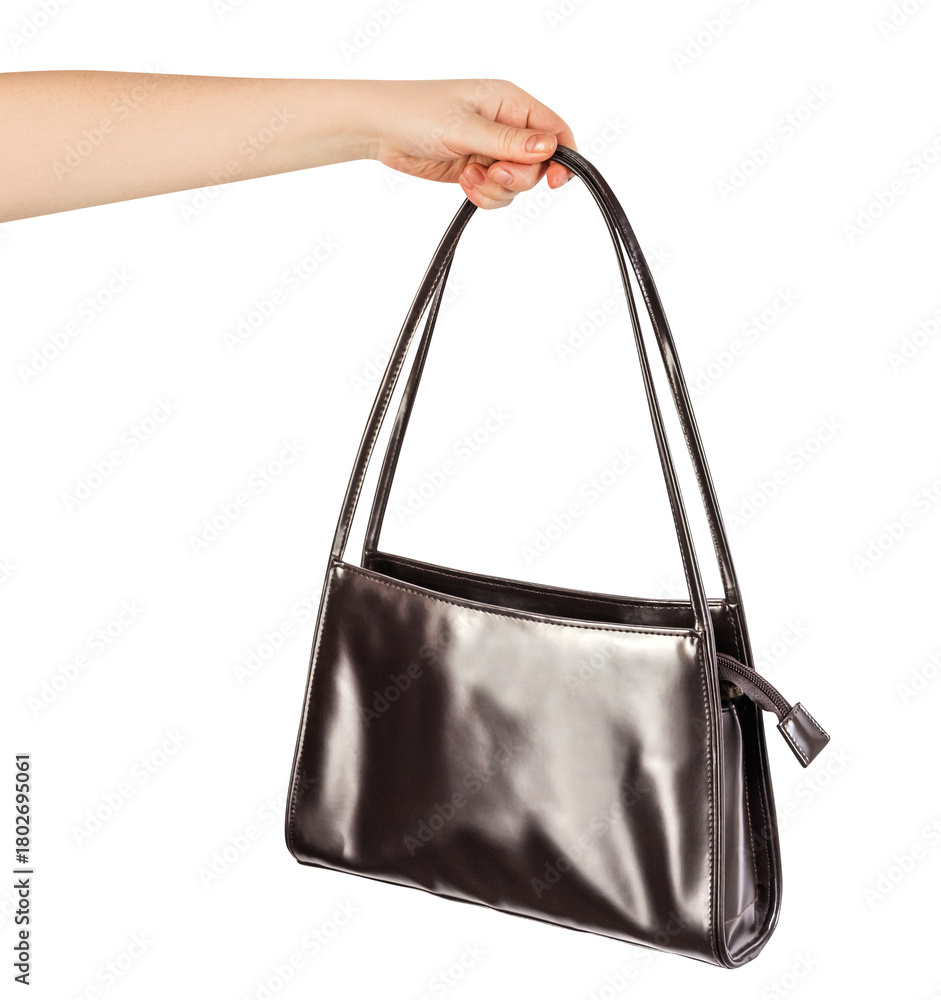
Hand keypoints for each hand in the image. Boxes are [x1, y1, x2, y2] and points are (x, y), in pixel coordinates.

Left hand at [364, 78, 576, 209]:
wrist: (381, 129)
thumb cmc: (417, 112)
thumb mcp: (466, 127)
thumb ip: (508, 141)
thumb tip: (549, 148)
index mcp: (511, 103)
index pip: (555, 130)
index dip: (562, 157)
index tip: (554, 181)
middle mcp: (506, 126)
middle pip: (538, 165)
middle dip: (517, 177)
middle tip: (492, 173)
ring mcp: (491, 151)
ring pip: (517, 184)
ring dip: (496, 189)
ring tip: (469, 176)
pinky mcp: (477, 171)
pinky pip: (497, 193)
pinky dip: (484, 195)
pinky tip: (464, 182)